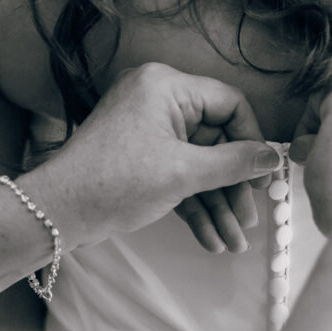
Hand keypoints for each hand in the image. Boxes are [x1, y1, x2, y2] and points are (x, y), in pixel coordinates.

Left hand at [26, 63, 280, 249]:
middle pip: (217, 142)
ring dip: (217, 205)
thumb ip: (234, 164)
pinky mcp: (142, 159)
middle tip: (250, 220)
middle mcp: (158, 101)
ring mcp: (149, 131)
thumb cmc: (113, 182)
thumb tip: (274, 158)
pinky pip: (179, 177)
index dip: (252, 141)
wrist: (57, 213)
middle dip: (233, 188)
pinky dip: (194, 206)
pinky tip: (212, 239)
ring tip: (234, 243)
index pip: (230, 104)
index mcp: (167, 87)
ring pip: (199, 166)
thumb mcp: (184, 173)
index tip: (262, 177)